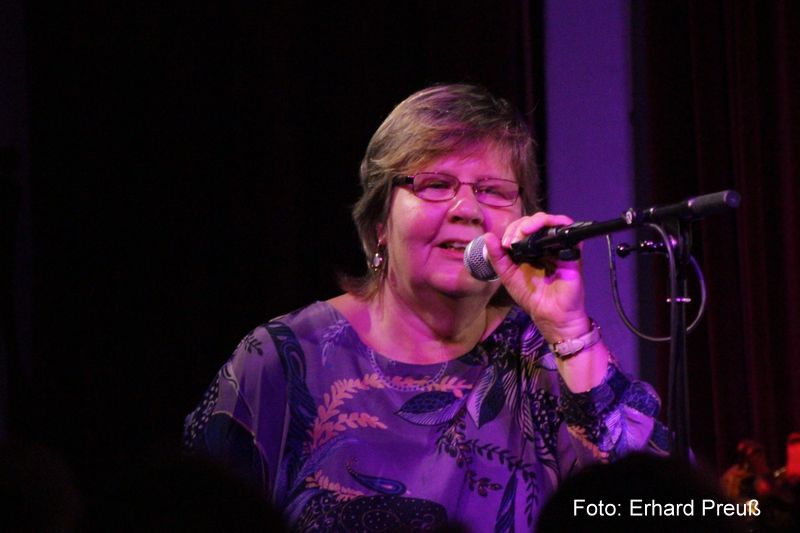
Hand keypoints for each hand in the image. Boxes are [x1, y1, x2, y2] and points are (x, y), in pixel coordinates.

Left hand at [483, 212, 590, 341]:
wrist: (550, 314)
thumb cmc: (531, 296)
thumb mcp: (508, 275)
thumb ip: (497, 257)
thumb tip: (488, 236)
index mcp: (530, 249)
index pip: (521, 227)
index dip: (512, 230)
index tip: (505, 244)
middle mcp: (545, 245)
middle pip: (534, 221)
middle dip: (520, 226)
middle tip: (512, 241)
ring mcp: (559, 246)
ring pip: (549, 221)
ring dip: (535, 222)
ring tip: (524, 233)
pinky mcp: (572, 250)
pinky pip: (568, 228)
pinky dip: (556, 223)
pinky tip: (543, 231)